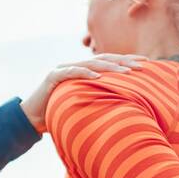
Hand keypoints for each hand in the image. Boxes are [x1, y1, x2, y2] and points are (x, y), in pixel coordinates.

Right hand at [19, 54, 144, 131]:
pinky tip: (98, 77)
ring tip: (127, 72)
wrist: (32, 118)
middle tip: (143, 65)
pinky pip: (72, 73)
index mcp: (84, 71)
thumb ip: (99, 102)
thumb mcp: (84, 107)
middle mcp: (76, 66)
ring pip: (91, 64)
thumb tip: (125, 110)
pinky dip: (85, 74)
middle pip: (104, 59)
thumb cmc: (60, 114)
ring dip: (110, 68)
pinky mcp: (54, 77)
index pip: (109, 63)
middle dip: (124, 61)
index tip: (146, 64)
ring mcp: (64, 69)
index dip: (127, 62)